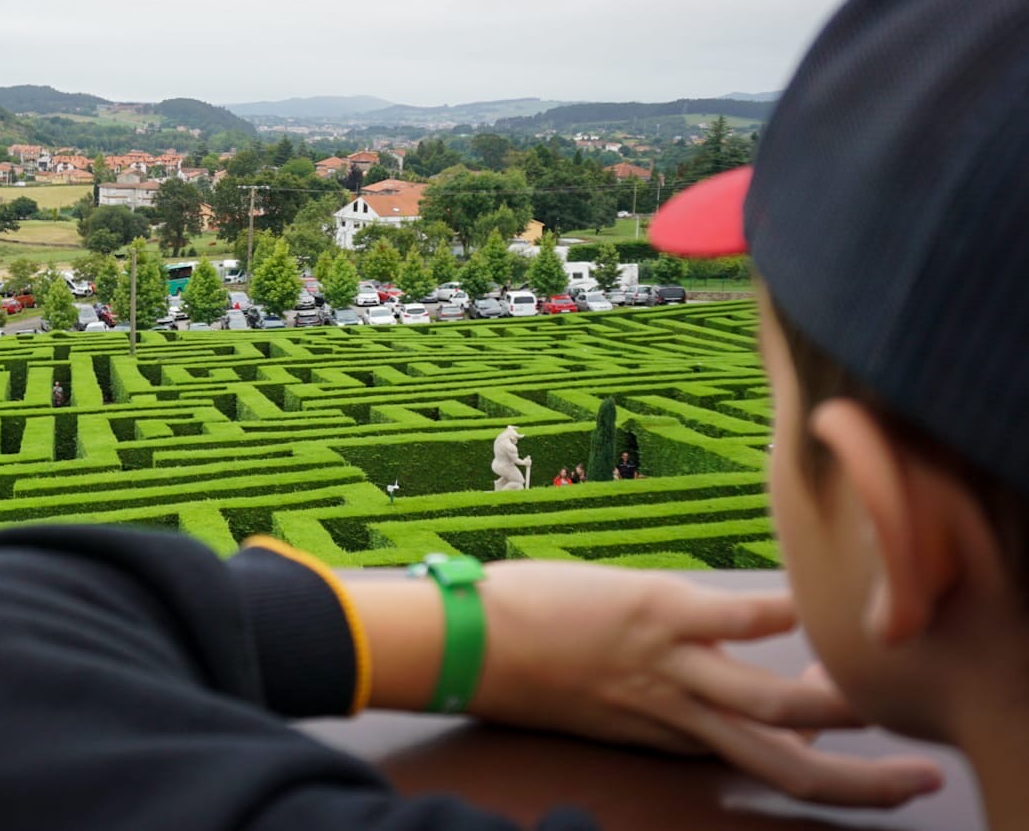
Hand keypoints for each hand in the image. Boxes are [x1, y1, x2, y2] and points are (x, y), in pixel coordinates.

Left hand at [468, 562, 942, 807]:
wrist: (467, 644)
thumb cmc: (521, 664)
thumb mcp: (600, 700)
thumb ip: (651, 696)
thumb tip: (689, 669)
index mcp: (669, 735)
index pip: (762, 763)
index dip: (818, 759)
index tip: (839, 720)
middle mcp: (679, 715)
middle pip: (786, 767)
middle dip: (859, 782)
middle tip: (918, 775)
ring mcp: (671, 667)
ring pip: (775, 708)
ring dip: (840, 705)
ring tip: (886, 694)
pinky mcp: (656, 614)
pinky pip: (736, 621)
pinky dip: (779, 614)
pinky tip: (809, 603)